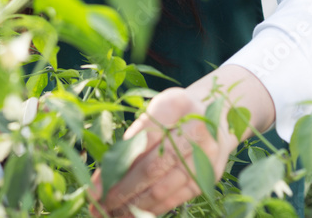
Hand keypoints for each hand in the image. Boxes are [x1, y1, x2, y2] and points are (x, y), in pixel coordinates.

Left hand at [86, 65, 273, 217]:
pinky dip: (152, 209)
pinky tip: (133, 214)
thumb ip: (135, 136)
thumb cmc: (175, 114)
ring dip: (134, 205)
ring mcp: (206, 155)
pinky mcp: (209, 176)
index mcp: (176, 104)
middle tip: (98, 204)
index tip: (95, 185)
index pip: (140, 139)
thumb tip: (106, 174)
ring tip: (111, 213)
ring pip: (162, 188)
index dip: (115, 165)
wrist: (217, 116)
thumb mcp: (155, 111)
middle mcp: (196, 129)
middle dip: (121, 191)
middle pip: (151, 167)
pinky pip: (176, 198)